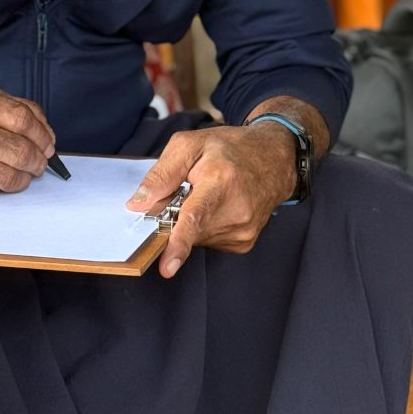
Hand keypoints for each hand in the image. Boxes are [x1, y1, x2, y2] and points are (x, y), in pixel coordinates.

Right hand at [0, 82, 55, 202]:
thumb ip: (8, 109)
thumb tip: (46, 134)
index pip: (22, 119)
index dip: (43, 135)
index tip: (49, 144)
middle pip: (21, 150)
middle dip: (37, 162)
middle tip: (39, 164)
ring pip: (9, 176)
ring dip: (21, 179)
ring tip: (19, 175)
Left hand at [125, 123, 297, 277]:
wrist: (275, 159)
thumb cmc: (230, 148)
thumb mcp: (190, 144)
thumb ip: (162, 173)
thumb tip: (138, 204)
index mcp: (220, 181)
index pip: (195, 217)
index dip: (178, 244)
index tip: (167, 268)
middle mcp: (236, 210)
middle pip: (187, 229)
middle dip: (174, 216)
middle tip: (186, 191)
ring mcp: (242, 230)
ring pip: (195, 238)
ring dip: (190, 222)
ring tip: (208, 195)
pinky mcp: (243, 242)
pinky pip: (207, 241)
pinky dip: (203, 228)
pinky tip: (217, 208)